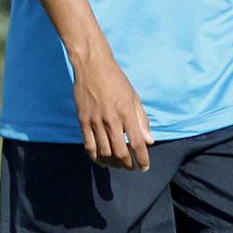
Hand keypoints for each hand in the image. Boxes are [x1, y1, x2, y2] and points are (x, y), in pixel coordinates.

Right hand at [72, 55, 152, 169]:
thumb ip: (141, 120)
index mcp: (126, 113)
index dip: (142, 159)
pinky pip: (88, 144)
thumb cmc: (116, 79)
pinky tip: (100, 161)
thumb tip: (149, 140)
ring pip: (104, 151)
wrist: (91, 65)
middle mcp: (111, 119)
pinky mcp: (82, 119)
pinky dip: (95, 156)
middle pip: (120, 151)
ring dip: (112, 163)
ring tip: (117, 165)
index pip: (137, 143)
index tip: (144, 167)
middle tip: (131, 167)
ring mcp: (95, 120)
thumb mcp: (134, 97)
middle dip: (127, 164)